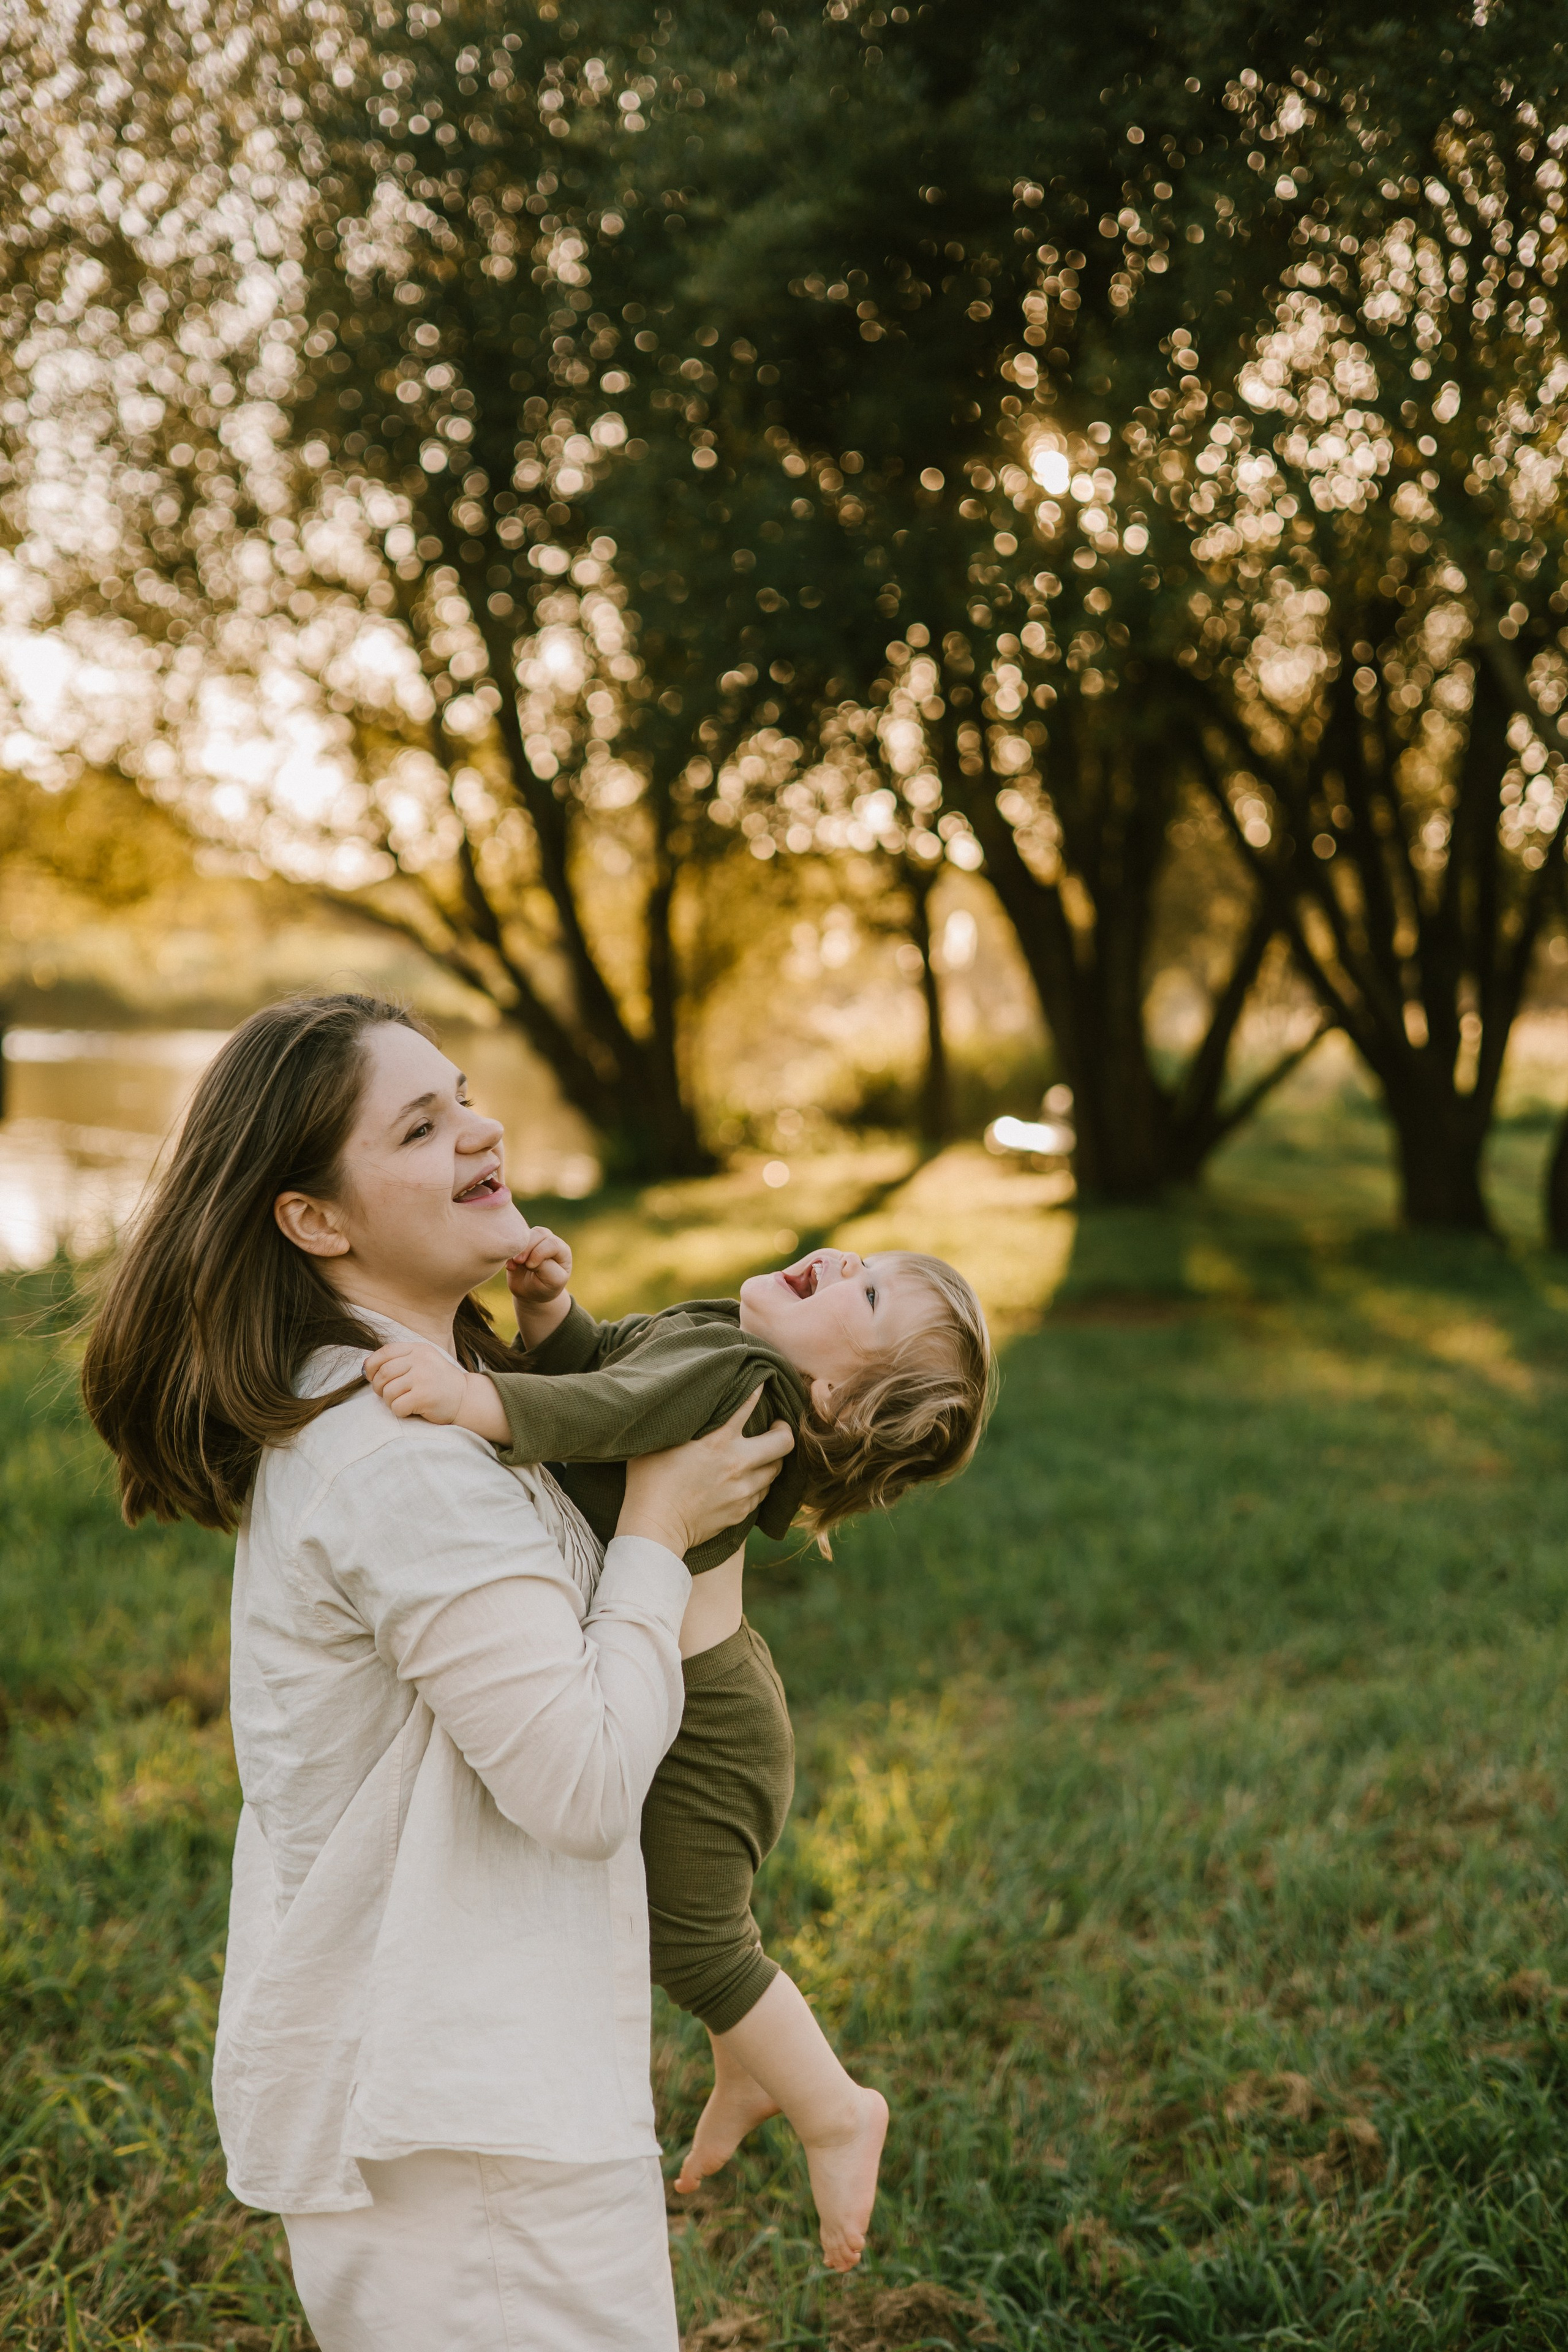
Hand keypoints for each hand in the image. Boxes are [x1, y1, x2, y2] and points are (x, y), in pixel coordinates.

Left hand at [365, 1339, 475, 1426]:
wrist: (466, 1398)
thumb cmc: (438, 1382)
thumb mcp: (422, 1362)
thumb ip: (398, 1361)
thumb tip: (365, 1367)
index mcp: (419, 1349)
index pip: (386, 1352)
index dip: (372, 1365)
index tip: (371, 1376)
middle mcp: (421, 1360)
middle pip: (383, 1373)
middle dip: (379, 1387)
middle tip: (387, 1394)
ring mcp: (423, 1378)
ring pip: (388, 1392)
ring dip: (390, 1401)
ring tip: (402, 1402)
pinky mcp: (425, 1396)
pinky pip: (397, 1406)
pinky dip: (400, 1412)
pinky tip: (410, 1410)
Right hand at [506, 1227, 572, 1306]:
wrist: (531, 1293)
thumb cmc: (546, 1287)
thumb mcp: (553, 1281)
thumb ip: (545, 1266)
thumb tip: (528, 1255)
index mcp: (562, 1251)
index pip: (553, 1243)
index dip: (540, 1252)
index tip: (531, 1266)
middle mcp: (550, 1242)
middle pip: (540, 1233)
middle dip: (528, 1247)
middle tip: (519, 1262)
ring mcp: (535, 1241)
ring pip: (526, 1233)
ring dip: (518, 1248)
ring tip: (514, 1264)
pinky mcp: (521, 1244)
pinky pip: (514, 1240)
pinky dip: (509, 1252)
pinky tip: (510, 1266)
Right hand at [618, 1390, 794, 1559]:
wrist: (654, 1528)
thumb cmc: (648, 1481)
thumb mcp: (660, 1441)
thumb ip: (683, 1423)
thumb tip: (686, 1405)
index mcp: (718, 1441)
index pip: (748, 1406)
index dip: (757, 1391)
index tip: (763, 1383)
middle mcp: (738, 1464)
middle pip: (783, 1442)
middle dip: (783, 1430)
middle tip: (776, 1426)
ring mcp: (743, 1491)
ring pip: (777, 1469)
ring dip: (772, 1459)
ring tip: (764, 1454)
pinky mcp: (741, 1512)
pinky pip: (763, 1493)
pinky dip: (760, 1483)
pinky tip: (749, 1479)